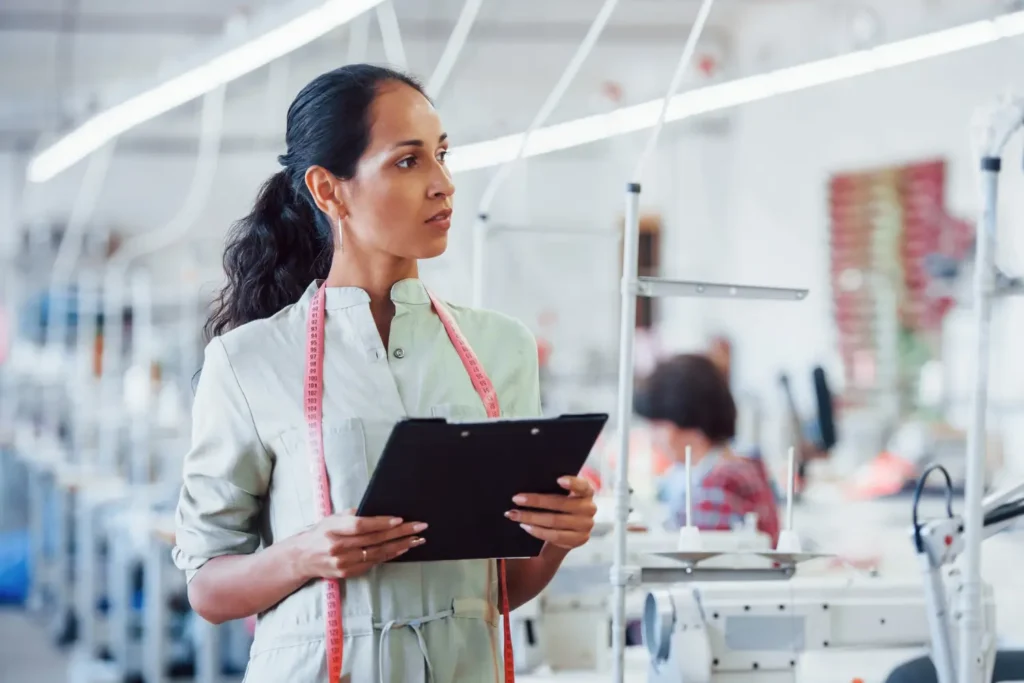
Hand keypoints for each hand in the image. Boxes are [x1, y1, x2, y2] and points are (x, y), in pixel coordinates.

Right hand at [297, 509, 425, 579]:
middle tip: (419, 527)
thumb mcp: (333, 518)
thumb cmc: (322, 532)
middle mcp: (338, 547)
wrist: (302, 557)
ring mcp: (343, 562)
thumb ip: (354, 515)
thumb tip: (381, 512)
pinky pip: (373, 563)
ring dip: (400, 546)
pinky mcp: (347, 573)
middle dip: (400, 533)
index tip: (399, 519)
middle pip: (374, 539)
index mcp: (333, 529)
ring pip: (377, 553)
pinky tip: (402, 549)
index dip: (381, 523)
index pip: (361, 526)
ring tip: (417, 539)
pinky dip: (389, 555)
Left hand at [505, 476, 596, 550]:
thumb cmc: (561, 505)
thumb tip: (530, 483)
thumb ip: (554, 489)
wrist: (569, 529)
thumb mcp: (562, 494)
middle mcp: (589, 508)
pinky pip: (555, 536)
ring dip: (531, 517)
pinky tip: (525, 526)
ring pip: (555, 521)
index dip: (572, 483)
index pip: (582, 485)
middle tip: (516, 499)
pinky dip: (538, 531)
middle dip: (536, 501)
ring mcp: (586, 525)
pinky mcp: (579, 540)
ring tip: (515, 514)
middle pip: (561, 504)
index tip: (558, 479)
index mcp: (587, 492)